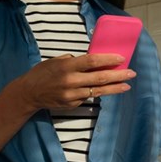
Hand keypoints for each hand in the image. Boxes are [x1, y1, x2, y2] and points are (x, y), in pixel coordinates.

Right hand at [17, 53, 135, 110]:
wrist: (29, 93)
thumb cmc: (42, 73)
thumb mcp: (56, 61)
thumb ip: (74, 61)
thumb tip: (93, 60)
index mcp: (67, 66)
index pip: (92, 61)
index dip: (108, 59)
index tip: (121, 57)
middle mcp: (71, 81)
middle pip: (100, 78)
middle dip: (118, 75)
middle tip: (131, 73)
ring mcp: (72, 95)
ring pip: (98, 91)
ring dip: (114, 88)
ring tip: (126, 85)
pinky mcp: (72, 104)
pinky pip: (88, 97)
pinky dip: (98, 93)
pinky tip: (107, 90)